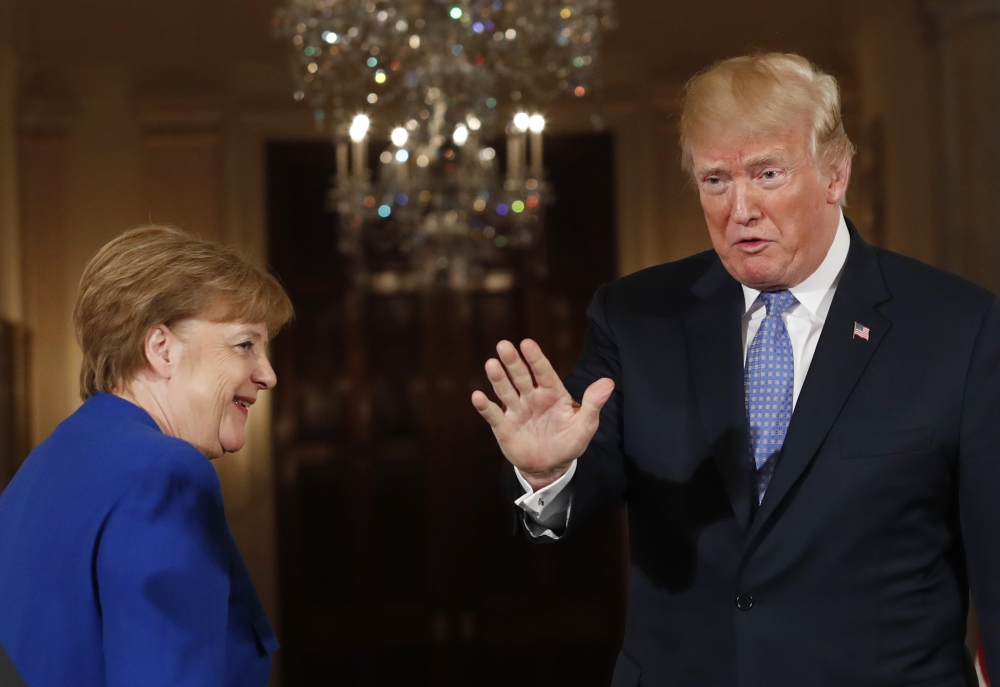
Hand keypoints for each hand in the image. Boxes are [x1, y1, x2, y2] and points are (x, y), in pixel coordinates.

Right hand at [471, 339, 614, 489]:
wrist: (550, 467)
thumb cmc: (569, 442)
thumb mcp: (585, 425)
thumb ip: (593, 404)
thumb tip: (609, 382)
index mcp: (552, 393)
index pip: (544, 372)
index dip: (536, 358)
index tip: (527, 343)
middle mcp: (531, 397)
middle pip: (521, 376)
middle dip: (513, 362)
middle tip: (504, 345)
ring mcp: (516, 410)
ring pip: (505, 391)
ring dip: (498, 378)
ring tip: (491, 364)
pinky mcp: (503, 426)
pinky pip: (492, 414)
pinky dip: (485, 406)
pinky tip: (477, 396)